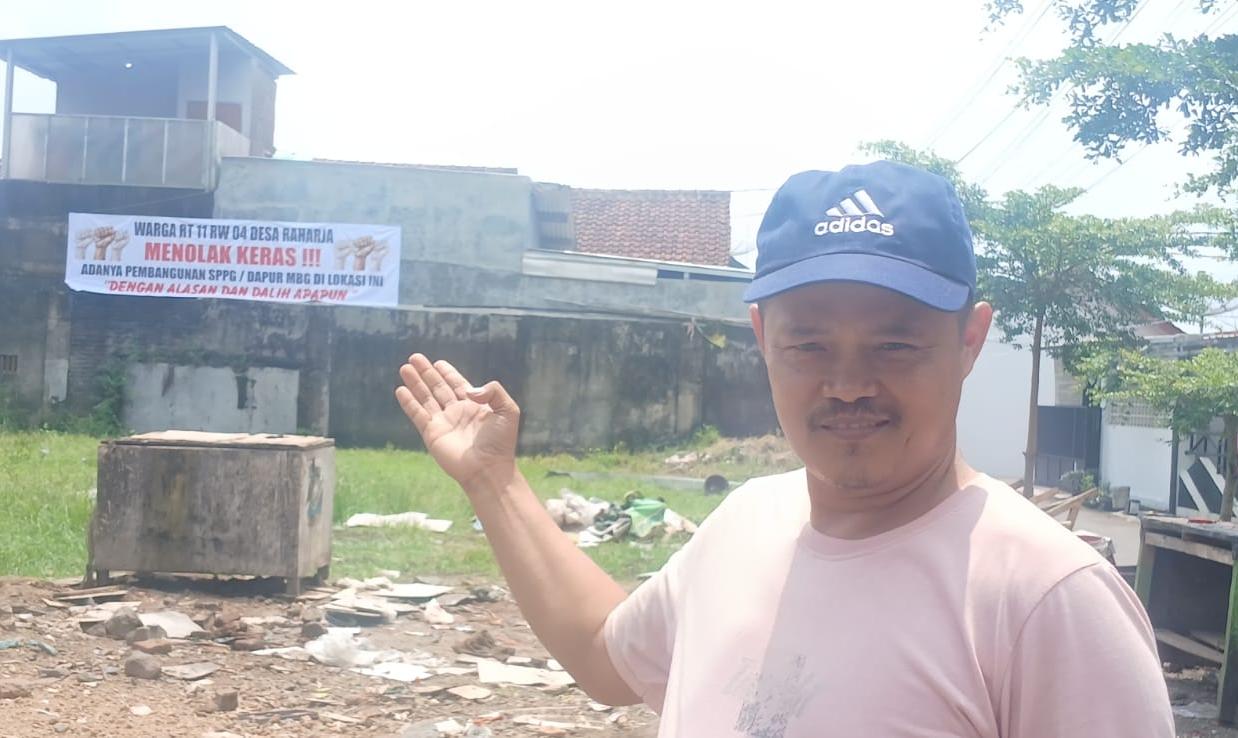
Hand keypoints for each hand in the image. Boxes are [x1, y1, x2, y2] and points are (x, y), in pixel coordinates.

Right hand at [395, 354, 519, 486]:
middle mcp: (457, 412)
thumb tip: (468, 390)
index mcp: (474, 406)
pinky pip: (417, 414)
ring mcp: (443, 423)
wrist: (488, 468)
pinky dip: (409, 402)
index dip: (448, 373)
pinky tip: (400, 390)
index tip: (438, 362)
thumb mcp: (508, 410)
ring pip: (426, 398)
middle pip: (438, 388)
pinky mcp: (432, 433)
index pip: (458, 384)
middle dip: (427, 373)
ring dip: (415, 383)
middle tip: (414, 358)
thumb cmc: (501, 442)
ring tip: (405, 368)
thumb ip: (494, 392)